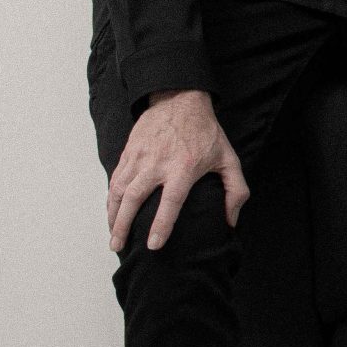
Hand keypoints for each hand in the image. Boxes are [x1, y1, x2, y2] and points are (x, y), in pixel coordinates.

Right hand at [107, 88, 247, 252]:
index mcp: (183, 167)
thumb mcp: (229, 159)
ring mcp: (139, 158)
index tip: (153, 245)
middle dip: (123, 226)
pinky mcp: (128, 153)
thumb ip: (235, 190)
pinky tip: (112, 213)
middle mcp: (157, 164)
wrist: (180, 99)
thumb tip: (230, 221)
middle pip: (134, 199)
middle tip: (118, 246)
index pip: (171, 201)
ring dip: (113, 215)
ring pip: (119, 191)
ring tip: (112, 236)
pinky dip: (110, 199)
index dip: (162, 224)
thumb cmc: (206, 132)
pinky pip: (115, 180)